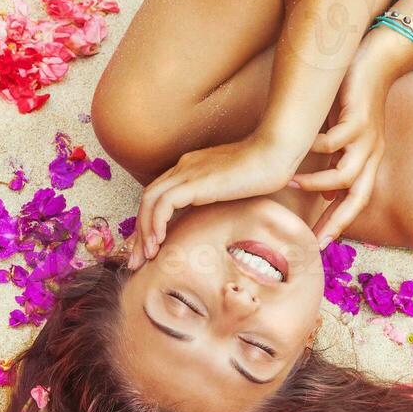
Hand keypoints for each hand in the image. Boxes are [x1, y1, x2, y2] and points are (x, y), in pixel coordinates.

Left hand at [128, 135, 297, 268]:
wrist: (275, 151)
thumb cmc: (265, 169)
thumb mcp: (234, 187)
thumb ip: (219, 197)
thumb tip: (216, 218)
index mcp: (191, 168)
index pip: (159, 196)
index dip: (150, 222)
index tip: (150, 249)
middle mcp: (183, 167)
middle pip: (148, 199)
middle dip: (139, 232)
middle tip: (136, 260)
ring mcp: (187, 172)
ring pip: (149, 201)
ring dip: (144, 231)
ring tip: (146, 257)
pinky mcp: (194, 182)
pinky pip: (163, 204)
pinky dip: (156, 224)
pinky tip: (159, 243)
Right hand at [288, 35, 393, 246]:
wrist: (378, 57)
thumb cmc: (354, 97)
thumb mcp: (343, 136)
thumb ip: (334, 163)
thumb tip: (324, 193)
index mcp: (368, 160)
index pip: (356, 202)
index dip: (339, 224)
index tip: (318, 244)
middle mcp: (371, 153)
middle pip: (358, 198)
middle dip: (336, 221)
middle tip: (314, 238)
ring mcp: (367, 136)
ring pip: (346, 174)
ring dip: (316, 182)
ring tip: (290, 182)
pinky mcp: (358, 117)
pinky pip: (335, 143)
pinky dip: (316, 148)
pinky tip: (299, 146)